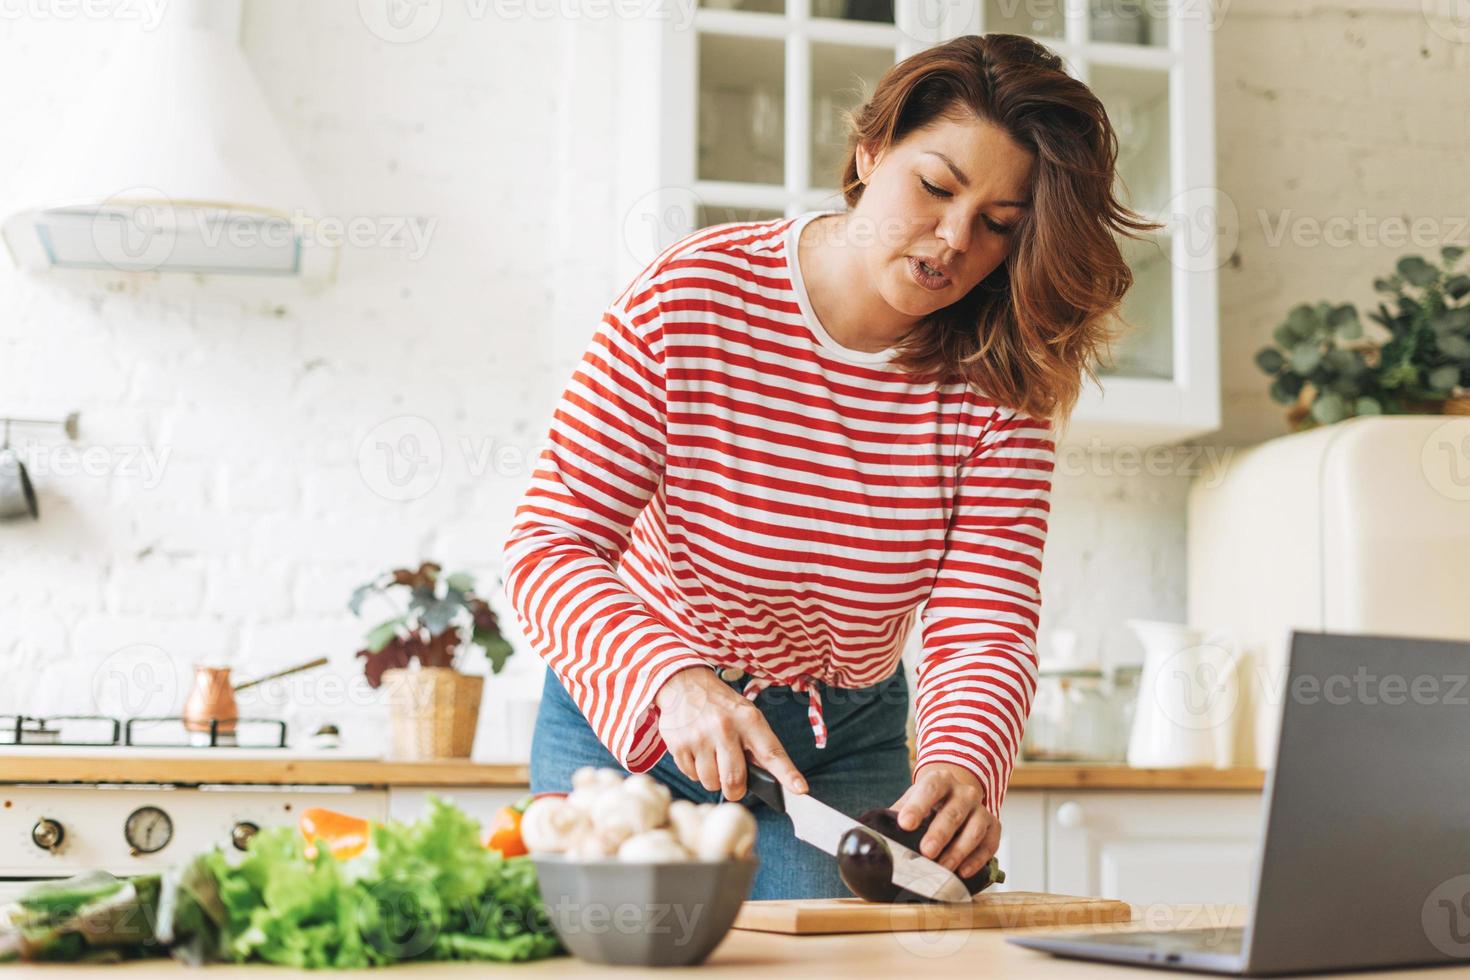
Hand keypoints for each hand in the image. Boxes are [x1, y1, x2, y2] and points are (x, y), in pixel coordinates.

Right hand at [653, 666, 807, 801]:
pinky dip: (695, 771)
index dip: (787, 774)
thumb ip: (756, 743)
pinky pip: (691, 776)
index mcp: (748, 719)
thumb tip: (767, 778)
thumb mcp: (745, 714)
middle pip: (734, 780)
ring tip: (711, 757)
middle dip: (736, 790)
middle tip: (734, 784)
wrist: (683, 683)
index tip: (801, 789)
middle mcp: (724, 727)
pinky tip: (697, 752)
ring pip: (711, 782)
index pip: (772, 752)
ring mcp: (699, 736)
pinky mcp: (678, 745)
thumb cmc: (720, 705)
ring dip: (713, 779)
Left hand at [891, 762, 998, 877]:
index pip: (929, 789)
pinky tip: (963, 871)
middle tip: (926, 852)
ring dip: (959, 850)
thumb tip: (870, 835)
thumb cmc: (928, 803)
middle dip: (940, 833)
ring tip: (943, 867)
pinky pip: (989, 843)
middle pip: (953, 812)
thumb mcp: (911, 801)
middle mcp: (964, 792)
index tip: (905, 824)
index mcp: (940, 780)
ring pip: (974, 828)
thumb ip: (895, 815)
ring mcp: (981, 809)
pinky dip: (977, 859)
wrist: (955, 796)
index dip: (917, 806)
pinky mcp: (993, 827)